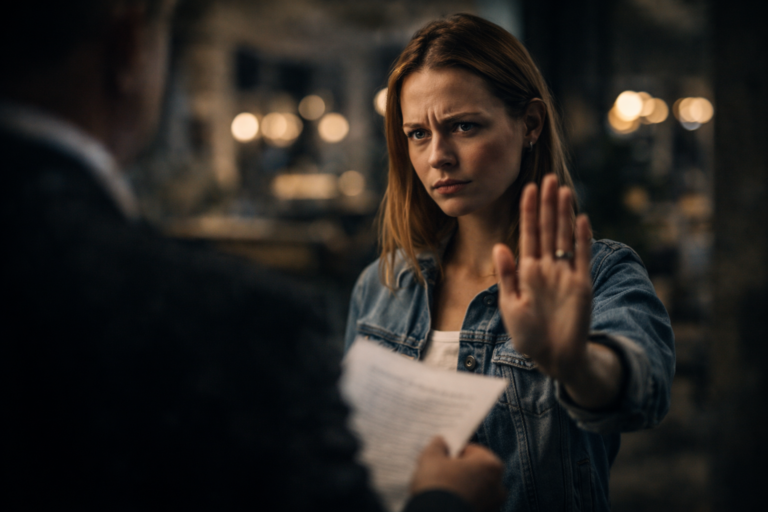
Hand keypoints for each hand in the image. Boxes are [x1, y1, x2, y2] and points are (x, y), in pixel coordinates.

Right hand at [410, 436, 505, 511]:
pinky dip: (463, 502)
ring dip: (463, 488)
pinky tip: (446, 502)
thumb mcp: (431, 458)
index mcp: (491, 464)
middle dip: (461, 471)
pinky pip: (473, 505)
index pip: (472, 450)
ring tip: (442, 491)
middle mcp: (498, 486)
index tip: (443, 457)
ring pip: (476, 490)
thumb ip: (438, 445)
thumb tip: (441, 441)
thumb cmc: (438, 485)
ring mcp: (493, 506)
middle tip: (441, 473)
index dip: (455, 452)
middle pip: (477, 471)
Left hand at [492, 174, 592, 381]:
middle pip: (548, 229)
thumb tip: (500, 246)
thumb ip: (507, 275)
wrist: (554, 358)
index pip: (528, 234)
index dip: (528, 211)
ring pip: (564, 237)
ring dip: (563, 214)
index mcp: (528, 271)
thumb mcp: (510, 304)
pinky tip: (581, 218)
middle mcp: (547, 268)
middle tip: (547, 177)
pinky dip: (581, 238)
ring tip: (562, 189)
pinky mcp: (581, 285)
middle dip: (547, 204)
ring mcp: (565, 274)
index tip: (527, 188)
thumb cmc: (529, 335)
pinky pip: (581, 257)